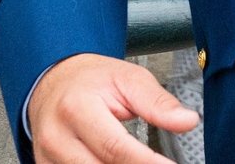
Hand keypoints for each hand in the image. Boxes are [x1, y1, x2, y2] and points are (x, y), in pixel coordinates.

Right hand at [30, 52, 199, 162]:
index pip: (115, 147)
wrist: (53, 81)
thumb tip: (187, 121)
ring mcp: (47, 158)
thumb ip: (158, 102)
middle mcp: (57, 137)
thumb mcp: (129, 78)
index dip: (147, 163)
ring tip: (141, 161)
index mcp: (77, 108)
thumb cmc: (92, 80)